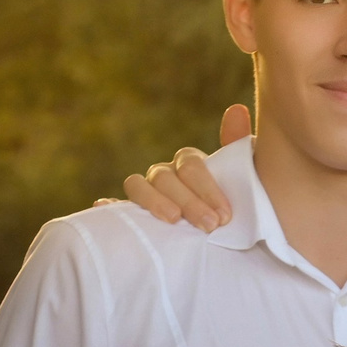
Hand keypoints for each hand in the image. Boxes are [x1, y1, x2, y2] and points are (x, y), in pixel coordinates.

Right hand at [101, 105, 249, 229]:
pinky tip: (104, 207)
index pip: (191, 167)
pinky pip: (114, 207)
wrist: (225, 237)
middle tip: (210, 224)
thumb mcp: (242, 181)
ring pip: (137, 185)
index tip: (224, 215)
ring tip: (172, 220)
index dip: (207, 189)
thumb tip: (236, 109)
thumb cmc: (232, 209)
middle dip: (189, 201)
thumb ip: (238, 147)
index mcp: (189, 164)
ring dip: (153, 201)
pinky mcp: (132, 216)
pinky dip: (108, 206)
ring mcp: (146, 194)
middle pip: (165, 178)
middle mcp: (165, 175)